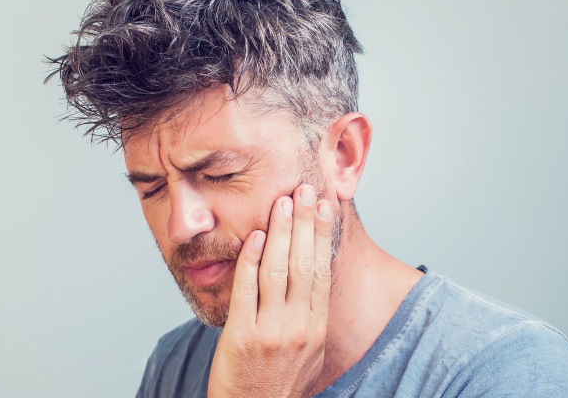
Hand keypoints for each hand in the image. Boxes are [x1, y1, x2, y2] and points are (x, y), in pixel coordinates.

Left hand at [208, 184, 334, 397]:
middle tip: (306, 189)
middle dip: (306, 222)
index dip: (323, 234)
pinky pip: (247, 289)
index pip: (322, 270)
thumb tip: (315, 279)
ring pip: (277, 270)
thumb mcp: (309, 351)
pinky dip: (250, 259)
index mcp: (316, 328)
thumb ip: (312, 316)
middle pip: (304, 263)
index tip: (325, 206)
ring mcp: (271, 331)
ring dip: (280, 231)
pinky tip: (254, 235)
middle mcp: (298, 327)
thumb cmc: (281, 382)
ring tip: (283, 202)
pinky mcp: (242, 336)